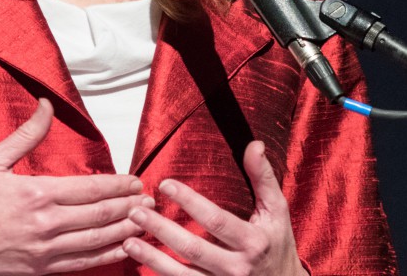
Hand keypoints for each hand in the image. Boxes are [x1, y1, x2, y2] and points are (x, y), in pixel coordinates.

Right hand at [0, 98, 153, 273]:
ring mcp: (43, 252)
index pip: (91, 189)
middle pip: (101, 216)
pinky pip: (81, 264)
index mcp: (36, 194)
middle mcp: (45, 225)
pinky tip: (122, 251)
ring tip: (147, 223)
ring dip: (126, 231)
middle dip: (130, 207)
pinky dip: (106, 257)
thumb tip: (46, 105)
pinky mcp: (38, 272)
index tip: (136, 181)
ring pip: (96, 242)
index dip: (119, 185)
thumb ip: (25, 135)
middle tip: (152, 201)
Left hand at [121, 141, 307, 275]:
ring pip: (182, 275)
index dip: (190, 202)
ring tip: (128, 241)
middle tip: (136, 212)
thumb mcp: (277, 210)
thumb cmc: (277, 244)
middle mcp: (237, 268)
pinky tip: (142, 264)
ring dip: (152, 259)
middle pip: (193, 249)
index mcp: (253, 242)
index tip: (165, 185)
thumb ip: (263, 177)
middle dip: (162, 230)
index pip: (216, 221)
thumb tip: (253, 144)